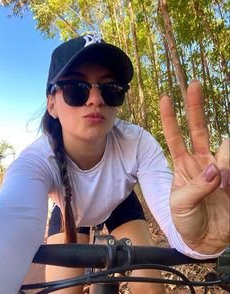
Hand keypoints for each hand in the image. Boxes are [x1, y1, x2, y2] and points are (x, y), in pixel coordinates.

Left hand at [160, 80, 229, 253]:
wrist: (205, 240)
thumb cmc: (186, 220)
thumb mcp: (181, 205)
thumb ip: (196, 187)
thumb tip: (215, 170)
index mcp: (183, 165)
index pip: (174, 137)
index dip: (169, 119)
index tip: (164, 99)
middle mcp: (200, 162)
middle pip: (198, 129)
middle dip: (194, 108)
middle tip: (193, 85)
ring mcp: (218, 169)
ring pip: (224, 148)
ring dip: (224, 163)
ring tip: (220, 188)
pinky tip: (226, 186)